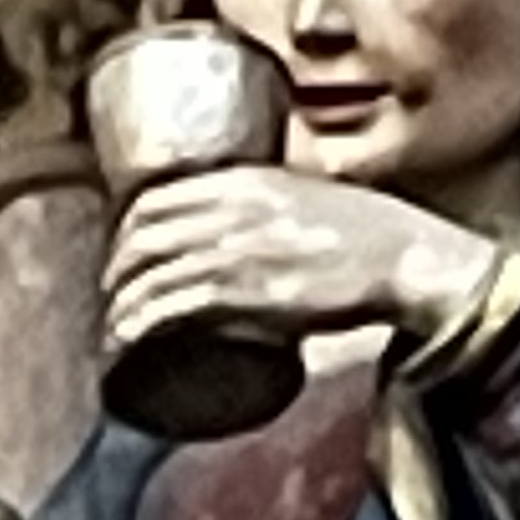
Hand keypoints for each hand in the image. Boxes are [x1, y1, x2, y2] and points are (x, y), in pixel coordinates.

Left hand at [102, 169, 499, 357]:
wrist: (404, 259)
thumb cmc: (367, 235)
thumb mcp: (308, 197)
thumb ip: (273, 205)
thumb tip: (252, 230)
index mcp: (244, 180)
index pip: (156, 196)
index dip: (127, 226)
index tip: (124, 251)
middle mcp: (230, 209)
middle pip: (143, 234)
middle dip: (117, 268)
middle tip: (115, 294)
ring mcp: (236, 250)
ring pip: (151, 273)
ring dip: (122, 303)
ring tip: (116, 326)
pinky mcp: (245, 293)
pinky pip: (172, 306)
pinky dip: (139, 323)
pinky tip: (125, 339)